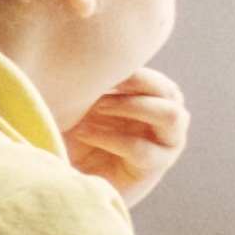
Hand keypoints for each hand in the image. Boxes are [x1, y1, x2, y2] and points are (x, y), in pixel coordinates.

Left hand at [64, 66, 188, 201]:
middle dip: (138, 82)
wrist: (62, 181)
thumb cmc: (66, 138)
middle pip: (171, 91)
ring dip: (134, 106)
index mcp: (148, 103)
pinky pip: (142, 148)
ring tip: (97, 107)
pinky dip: (111, 137)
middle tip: (101, 85)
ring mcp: (163, 146)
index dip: (132, 68)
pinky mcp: (152, 170)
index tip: (97, 65)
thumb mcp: (74, 106)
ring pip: (172, 115)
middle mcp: (162, 123)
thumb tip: (71, 53)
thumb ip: (85, 85)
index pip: (155, 78)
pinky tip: (83, 132)